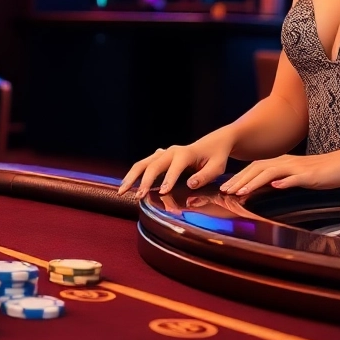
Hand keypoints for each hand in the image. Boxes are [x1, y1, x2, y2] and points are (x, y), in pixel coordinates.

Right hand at [117, 128, 233, 197]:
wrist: (213, 143)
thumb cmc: (217, 156)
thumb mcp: (218, 166)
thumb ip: (205, 176)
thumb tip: (190, 184)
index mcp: (185, 153)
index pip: (175, 167)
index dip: (169, 179)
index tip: (163, 192)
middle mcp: (171, 151)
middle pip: (152, 164)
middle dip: (143, 181)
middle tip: (137, 196)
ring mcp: (163, 153)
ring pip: (143, 163)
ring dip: (131, 177)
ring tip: (122, 191)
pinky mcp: (160, 157)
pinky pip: (144, 165)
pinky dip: (134, 174)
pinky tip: (127, 186)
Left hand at [219, 148, 339, 194]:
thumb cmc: (322, 171)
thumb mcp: (298, 176)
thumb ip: (283, 178)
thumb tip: (268, 186)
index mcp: (282, 162)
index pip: (255, 168)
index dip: (239, 177)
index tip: (225, 188)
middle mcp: (286, 162)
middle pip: (258, 168)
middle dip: (240, 180)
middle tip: (225, 191)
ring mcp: (298, 168)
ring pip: (271, 172)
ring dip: (254, 181)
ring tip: (240, 191)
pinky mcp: (310, 175)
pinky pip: (295, 178)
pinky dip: (284, 182)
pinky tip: (274, 187)